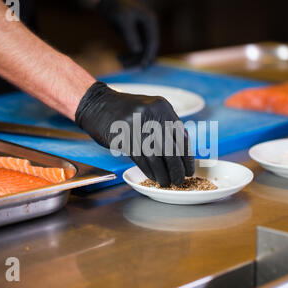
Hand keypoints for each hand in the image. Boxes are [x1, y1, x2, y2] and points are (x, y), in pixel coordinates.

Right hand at [75, 82, 193, 186]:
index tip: (189, 169)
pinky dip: (150, 171)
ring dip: (163, 174)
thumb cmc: (128, 111)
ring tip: (167, 182)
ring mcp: (137, 127)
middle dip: (178, 169)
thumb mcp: (151, 110)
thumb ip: (167, 126)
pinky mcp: (124, 139)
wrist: (98, 105)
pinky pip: (141, 160)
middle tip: (180, 180)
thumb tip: (184, 151)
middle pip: (171, 149)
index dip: (187, 157)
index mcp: (162, 107)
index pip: (181, 137)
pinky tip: (153, 177)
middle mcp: (151, 116)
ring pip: (157, 158)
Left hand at [96, 0, 158, 67]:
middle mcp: (148, 28)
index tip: (142, 65)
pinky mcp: (135, 37)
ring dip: (132, 59)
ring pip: (141, 51)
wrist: (107, 2)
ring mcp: (142, 33)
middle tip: (129, 67)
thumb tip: (138, 51)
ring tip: (120, 61)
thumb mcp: (123, 20)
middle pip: (148, 48)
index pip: (153, 42)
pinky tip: (119, 57)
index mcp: (150, 21)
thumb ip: (130, 36)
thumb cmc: (115, 7)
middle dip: (139, 59)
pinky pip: (135, 50)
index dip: (149, 54)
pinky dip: (128, 55)